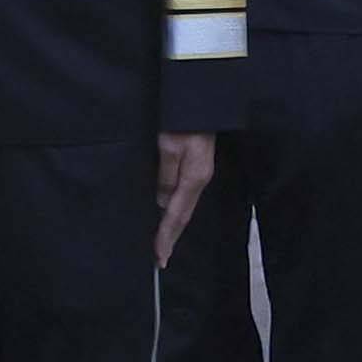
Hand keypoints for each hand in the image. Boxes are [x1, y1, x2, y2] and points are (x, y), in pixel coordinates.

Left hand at [152, 132, 213, 263]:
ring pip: (184, 207)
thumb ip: (166, 176)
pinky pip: (185, 196)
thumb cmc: (184, 122)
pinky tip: (169, 214)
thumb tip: (162, 203)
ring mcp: (200, 174)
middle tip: (161, 259)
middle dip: (171, 237)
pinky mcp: (197, 167)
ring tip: (163, 243)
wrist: (201, 102)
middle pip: (183, 216)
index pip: (176, 215)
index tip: (159, 257)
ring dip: (173, 226)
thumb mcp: (169, 148)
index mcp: (194, 178)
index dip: (166, 237)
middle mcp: (199, 180)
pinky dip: (176, 211)